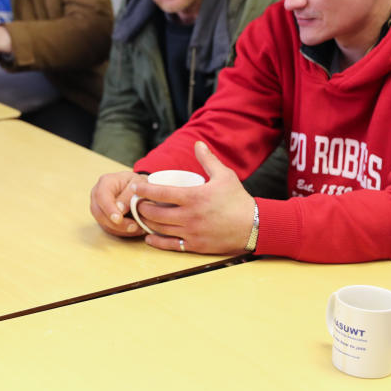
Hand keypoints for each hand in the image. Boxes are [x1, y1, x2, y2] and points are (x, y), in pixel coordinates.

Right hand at [89, 171, 147, 236]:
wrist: (137, 187)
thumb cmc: (137, 183)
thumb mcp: (138, 184)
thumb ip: (129, 195)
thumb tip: (120, 210)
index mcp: (105, 182)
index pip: (102, 196)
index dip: (109, 209)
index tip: (118, 219)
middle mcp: (97, 195)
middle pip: (99, 213)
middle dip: (116, 223)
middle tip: (134, 226)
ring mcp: (98, 207)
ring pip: (103, 223)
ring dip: (120, 229)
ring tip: (138, 228)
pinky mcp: (103, 218)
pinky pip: (109, 228)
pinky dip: (122, 231)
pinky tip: (135, 230)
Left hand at [132, 141, 255, 253]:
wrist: (254, 226)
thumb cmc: (238, 200)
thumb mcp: (224, 175)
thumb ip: (208, 159)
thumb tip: (198, 143)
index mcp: (193, 197)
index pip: (160, 192)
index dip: (143, 189)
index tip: (135, 187)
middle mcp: (188, 216)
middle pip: (154, 213)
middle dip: (141, 207)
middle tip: (136, 202)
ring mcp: (191, 232)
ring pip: (159, 229)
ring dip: (146, 223)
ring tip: (141, 217)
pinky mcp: (195, 246)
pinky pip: (170, 245)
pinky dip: (156, 241)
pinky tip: (149, 237)